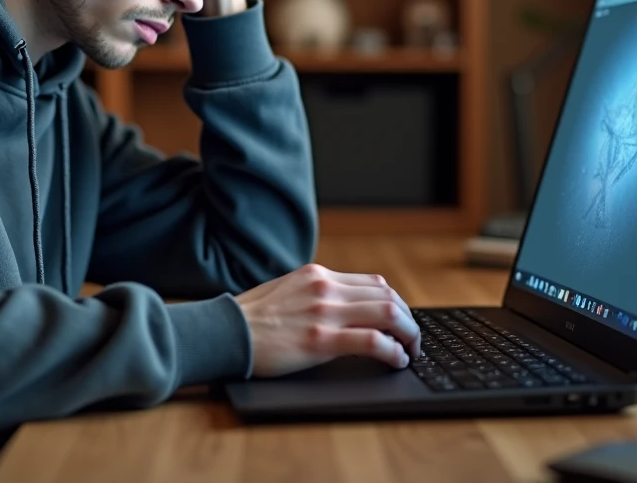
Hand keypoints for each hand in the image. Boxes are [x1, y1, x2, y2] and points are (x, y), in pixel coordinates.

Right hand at [234, 263, 420, 377]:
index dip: (396, 303)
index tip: (401, 321)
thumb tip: (343, 308)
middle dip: (408, 319)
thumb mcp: (286, 290)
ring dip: (408, 334)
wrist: (224, 332)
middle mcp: (325, 287)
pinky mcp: (320, 340)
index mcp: (317, 275)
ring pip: (388, 313)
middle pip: (387, 295)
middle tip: (412, 340)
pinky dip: (393, 351)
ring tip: (410, 351)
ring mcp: (323, 312)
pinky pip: (372, 342)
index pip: (374, 282)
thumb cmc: (250, 318)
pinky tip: (395, 361)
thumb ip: (314, 293)